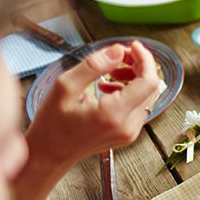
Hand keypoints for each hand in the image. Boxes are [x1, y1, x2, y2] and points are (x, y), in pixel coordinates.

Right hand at [25, 41, 159, 164]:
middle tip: (118, 55)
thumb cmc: (52, 123)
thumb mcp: (65, 86)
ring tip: (111, 71)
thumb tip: (118, 51)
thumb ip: (94, 66)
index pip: (148, 82)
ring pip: (147, 95)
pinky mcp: (128, 133)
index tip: (133, 45)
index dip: (145, 59)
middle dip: (139, 64)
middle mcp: (127, 127)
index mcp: (113, 115)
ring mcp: (130, 132)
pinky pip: (139, 105)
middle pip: (151, 87)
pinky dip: (130, 90)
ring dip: (134, 76)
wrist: (49, 153)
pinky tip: (108, 86)